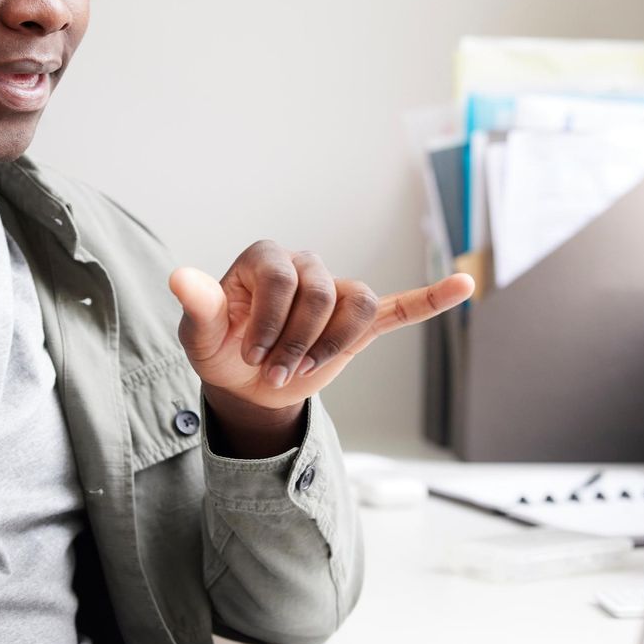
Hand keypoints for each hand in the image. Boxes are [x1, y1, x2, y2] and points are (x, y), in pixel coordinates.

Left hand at [170, 241, 473, 412]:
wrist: (246, 384)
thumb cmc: (221, 350)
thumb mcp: (200, 336)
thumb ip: (198, 307)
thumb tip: (180, 277)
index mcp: (265, 258)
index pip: (282, 276)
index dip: (268, 321)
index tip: (251, 357)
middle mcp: (304, 264)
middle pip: (321, 292)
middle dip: (297, 341)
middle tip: (274, 373)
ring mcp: (335, 293)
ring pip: (357, 303)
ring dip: (332, 343)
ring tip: (306, 369)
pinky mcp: (359, 322)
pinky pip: (400, 306)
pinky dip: (432, 298)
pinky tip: (463, 285)